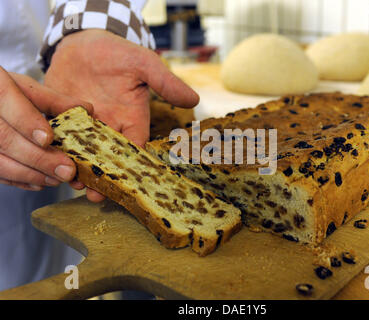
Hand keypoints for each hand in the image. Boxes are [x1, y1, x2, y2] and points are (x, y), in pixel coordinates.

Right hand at [0, 67, 92, 190]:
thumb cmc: (5, 92)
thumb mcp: (26, 88)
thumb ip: (54, 100)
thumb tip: (86, 110)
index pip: (7, 101)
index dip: (27, 122)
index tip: (48, 139)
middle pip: (5, 138)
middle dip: (39, 158)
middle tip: (67, 170)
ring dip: (31, 174)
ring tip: (58, 179)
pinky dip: (19, 181)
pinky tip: (41, 182)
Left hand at [45, 29, 198, 201]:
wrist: (83, 42)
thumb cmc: (118, 53)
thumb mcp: (143, 64)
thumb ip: (165, 82)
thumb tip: (195, 99)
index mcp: (131, 121)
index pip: (135, 148)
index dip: (132, 167)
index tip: (127, 183)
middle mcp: (108, 128)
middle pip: (108, 159)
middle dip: (103, 177)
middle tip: (96, 194)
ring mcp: (83, 126)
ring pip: (82, 154)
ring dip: (78, 169)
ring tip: (73, 182)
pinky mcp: (60, 119)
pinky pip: (58, 139)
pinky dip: (53, 150)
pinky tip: (48, 160)